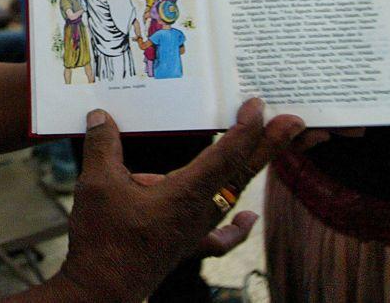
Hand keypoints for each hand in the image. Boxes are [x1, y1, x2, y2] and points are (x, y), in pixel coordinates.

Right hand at [56, 99, 314, 301]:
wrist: (101, 289)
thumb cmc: (102, 238)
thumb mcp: (96, 183)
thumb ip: (102, 145)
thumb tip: (100, 115)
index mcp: (186, 194)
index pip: (227, 154)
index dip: (247, 128)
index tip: (257, 105)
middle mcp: (199, 212)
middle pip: (242, 172)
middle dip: (269, 145)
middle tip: (294, 121)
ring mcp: (195, 231)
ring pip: (232, 196)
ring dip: (249, 170)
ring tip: (263, 148)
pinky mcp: (186, 246)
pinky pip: (221, 236)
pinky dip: (238, 227)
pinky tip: (250, 217)